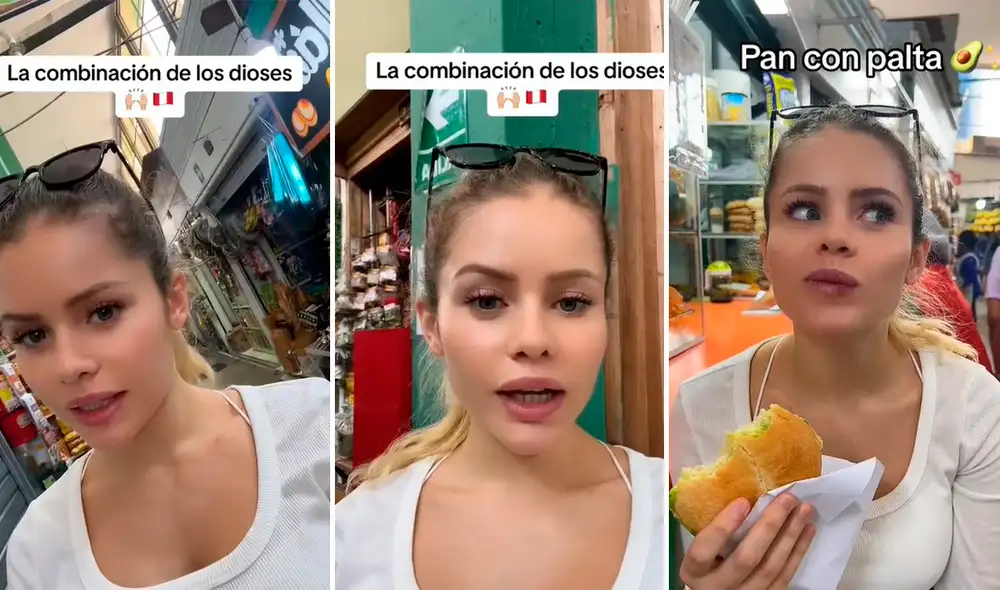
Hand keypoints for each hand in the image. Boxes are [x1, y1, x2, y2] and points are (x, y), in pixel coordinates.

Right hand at [679, 493, 815, 588]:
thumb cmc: (707, 566)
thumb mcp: (700, 552)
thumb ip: (712, 533)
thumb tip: (742, 498)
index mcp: (694, 572)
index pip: (704, 551)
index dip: (723, 527)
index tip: (742, 502)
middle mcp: (718, 588)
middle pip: (746, 558)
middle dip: (769, 526)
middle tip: (787, 498)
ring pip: (771, 567)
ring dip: (790, 535)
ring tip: (804, 510)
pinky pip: (785, 576)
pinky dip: (798, 551)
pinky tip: (807, 531)